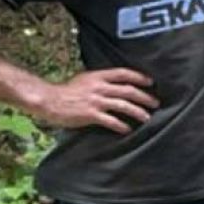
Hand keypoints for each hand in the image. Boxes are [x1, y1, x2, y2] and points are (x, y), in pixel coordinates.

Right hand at [34, 68, 157, 133]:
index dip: (139, 77)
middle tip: (155, 103)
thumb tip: (116, 84)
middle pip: (128, 91)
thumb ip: (100, 81)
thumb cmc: (65, 91)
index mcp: (98, 76)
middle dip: (144, 97)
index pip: (123, 73)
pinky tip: (127, 130)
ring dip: (138, 112)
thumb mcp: (84, 80)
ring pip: (123, 105)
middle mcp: (99, 87)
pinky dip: (121, 125)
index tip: (151, 82)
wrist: (48, 100)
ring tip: (147, 118)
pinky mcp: (91, 114)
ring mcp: (95, 101)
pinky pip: (111, 120)